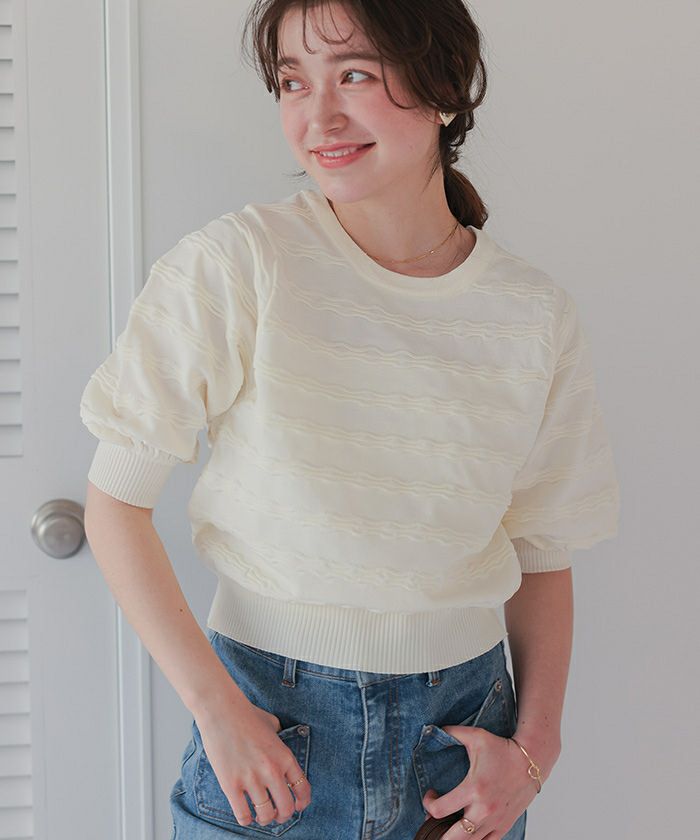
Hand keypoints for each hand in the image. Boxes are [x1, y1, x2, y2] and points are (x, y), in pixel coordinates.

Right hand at [195, 697, 310, 826]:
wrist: (222, 710)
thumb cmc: (246, 715)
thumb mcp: (273, 725)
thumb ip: (280, 739)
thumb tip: (280, 747)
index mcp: (285, 756)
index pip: (302, 789)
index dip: (301, 803)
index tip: (297, 807)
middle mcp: (272, 771)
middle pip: (286, 808)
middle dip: (283, 815)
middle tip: (277, 814)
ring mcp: (252, 779)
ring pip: (266, 815)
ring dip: (265, 819)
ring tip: (261, 815)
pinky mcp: (231, 786)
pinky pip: (243, 815)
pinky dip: (246, 820)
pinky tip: (246, 814)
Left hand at [421, 726, 546, 838]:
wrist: (531, 761)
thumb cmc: (503, 748)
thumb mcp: (476, 735)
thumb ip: (452, 733)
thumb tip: (433, 730)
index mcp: (473, 789)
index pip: (440, 810)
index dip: (428, 804)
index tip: (430, 795)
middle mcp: (484, 810)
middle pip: (453, 837)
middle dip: (437, 833)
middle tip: (433, 821)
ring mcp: (495, 821)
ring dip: (455, 836)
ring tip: (448, 826)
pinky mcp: (504, 826)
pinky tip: (467, 831)